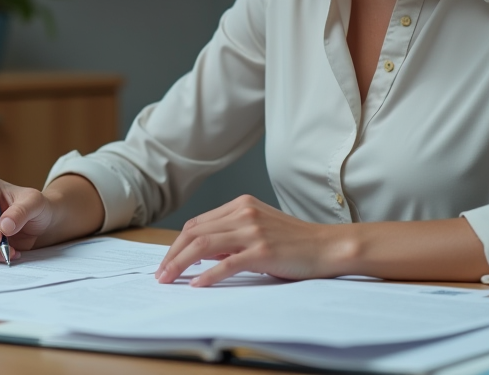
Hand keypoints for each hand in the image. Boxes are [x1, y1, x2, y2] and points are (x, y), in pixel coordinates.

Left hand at [154, 195, 340, 286]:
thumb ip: (232, 235)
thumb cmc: (295, 241)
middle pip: (195, 232)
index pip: (198, 222)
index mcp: (241, 204)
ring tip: (169, 279)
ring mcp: (252, 231)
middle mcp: (244, 213)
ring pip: (203, 245)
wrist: (327, 246)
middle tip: (160, 274)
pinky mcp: (262, 251)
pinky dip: (207, 275)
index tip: (168, 260)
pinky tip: (196, 284)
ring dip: (181, 263)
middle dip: (172, 254)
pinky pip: (226, 263)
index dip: (178, 243)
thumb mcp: (260, 228)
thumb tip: (203, 252)